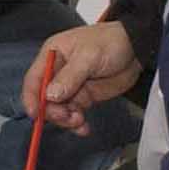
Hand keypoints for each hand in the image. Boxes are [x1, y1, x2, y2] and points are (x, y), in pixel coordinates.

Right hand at [27, 22, 141, 133]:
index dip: (32, 98)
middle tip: (68, 116)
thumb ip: (69, 76)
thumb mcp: (88, 56)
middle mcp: (58, 72)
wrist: (136, 49)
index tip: (36, 114)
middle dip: (54, 111)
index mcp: (52, 55)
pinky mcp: (83, 97)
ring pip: (59, 109)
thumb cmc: (110, 42)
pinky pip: (73, 114)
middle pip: (45, 99)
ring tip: (80, 121)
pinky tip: (84, 127)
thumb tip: (50, 95)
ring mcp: (71, 86)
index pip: (34, 79)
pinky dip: (77, 123)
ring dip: (66, 119)